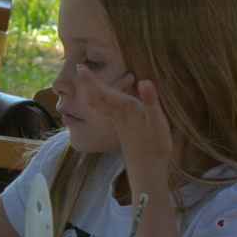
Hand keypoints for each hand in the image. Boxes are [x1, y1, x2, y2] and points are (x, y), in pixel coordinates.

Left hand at [63, 64, 177, 186]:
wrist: (148, 170)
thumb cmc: (155, 145)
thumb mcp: (157, 122)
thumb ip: (151, 101)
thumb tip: (144, 80)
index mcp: (124, 110)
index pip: (104, 92)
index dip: (92, 80)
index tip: (79, 67)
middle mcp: (118, 115)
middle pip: (99, 98)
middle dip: (90, 84)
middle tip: (80, 70)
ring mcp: (119, 124)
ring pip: (102, 107)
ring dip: (95, 94)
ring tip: (90, 84)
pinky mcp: (123, 130)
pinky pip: (108, 113)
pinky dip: (104, 104)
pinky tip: (109, 104)